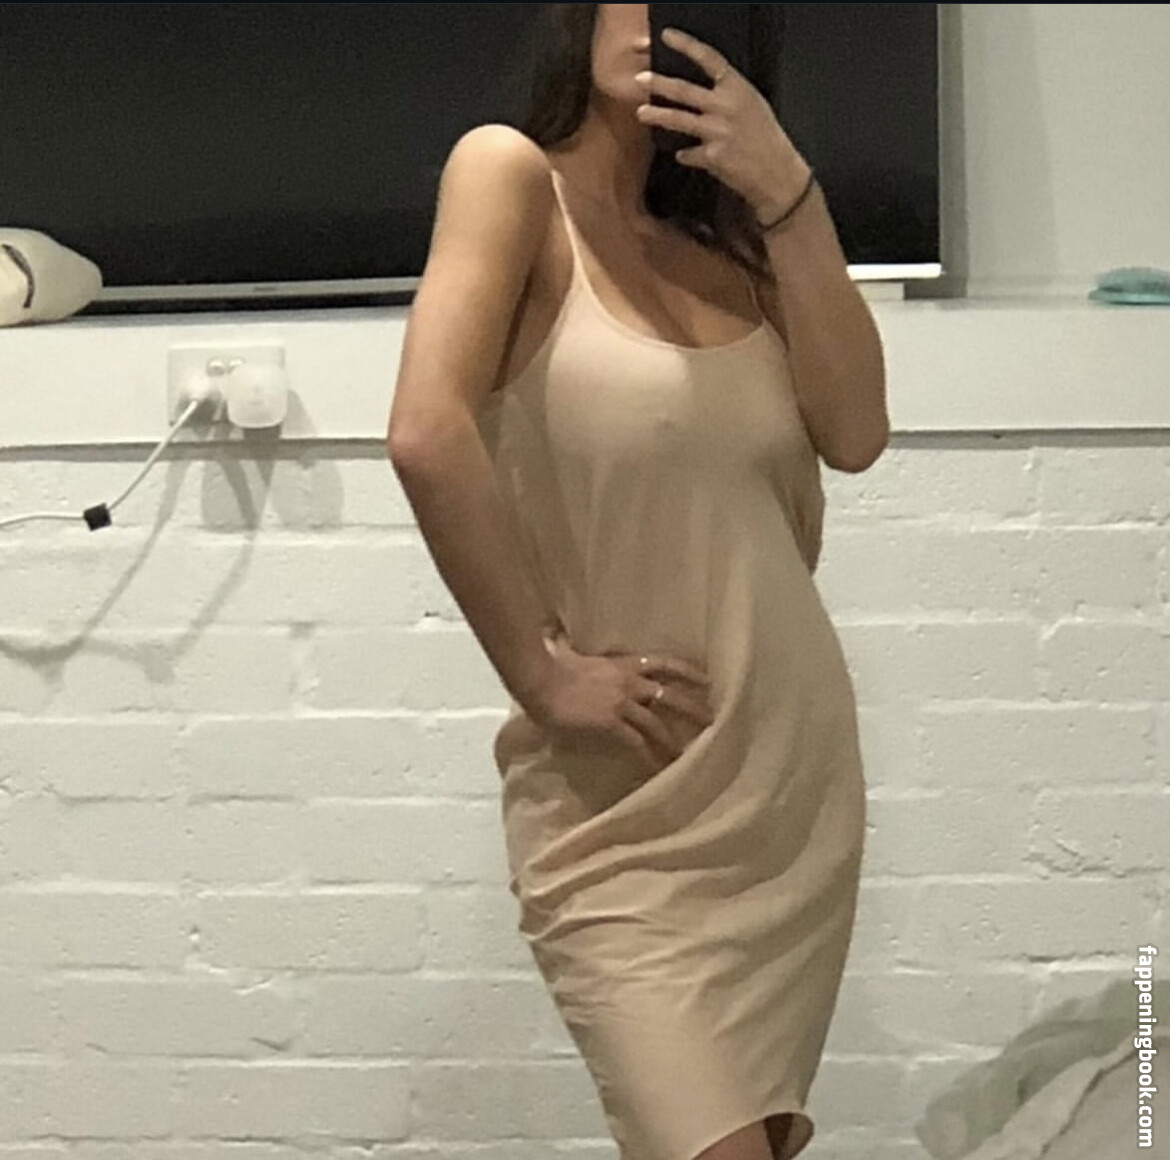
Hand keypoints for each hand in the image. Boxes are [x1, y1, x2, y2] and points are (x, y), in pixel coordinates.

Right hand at [528, 637, 715, 773]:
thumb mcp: (569, 651)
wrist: (540, 681)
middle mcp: (629, 683)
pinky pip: (638, 744)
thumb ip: (572, 644)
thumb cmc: (551, 666)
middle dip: (692, 707)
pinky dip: (650, 757)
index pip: (662, 663)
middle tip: (712, 719)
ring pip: (657, 724)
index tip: (706, 679)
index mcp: (622, 664)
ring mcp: (622, 704)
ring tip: (687, 755)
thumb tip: (557, 631)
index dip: (686, 671)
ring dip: (673, 740)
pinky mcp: (613, 724)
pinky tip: (658, 769)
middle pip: (669, 695)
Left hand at [634, 25, 810, 222]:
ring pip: (679, 120)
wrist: (777, 173)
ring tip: (641, 113)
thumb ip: (726, 96)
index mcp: (738, 89)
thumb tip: (698, 94)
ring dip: (657, 115)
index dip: (687, 46)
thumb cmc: (765, 139)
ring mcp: (718, 132)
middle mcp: (726, 107)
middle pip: (685, 90)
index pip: (710, 59)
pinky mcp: (711, 157)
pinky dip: (685, 155)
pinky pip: (688, 154)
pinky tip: (684, 155)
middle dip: (659, 83)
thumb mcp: (752, 106)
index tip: (667, 36)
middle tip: (640, 79)